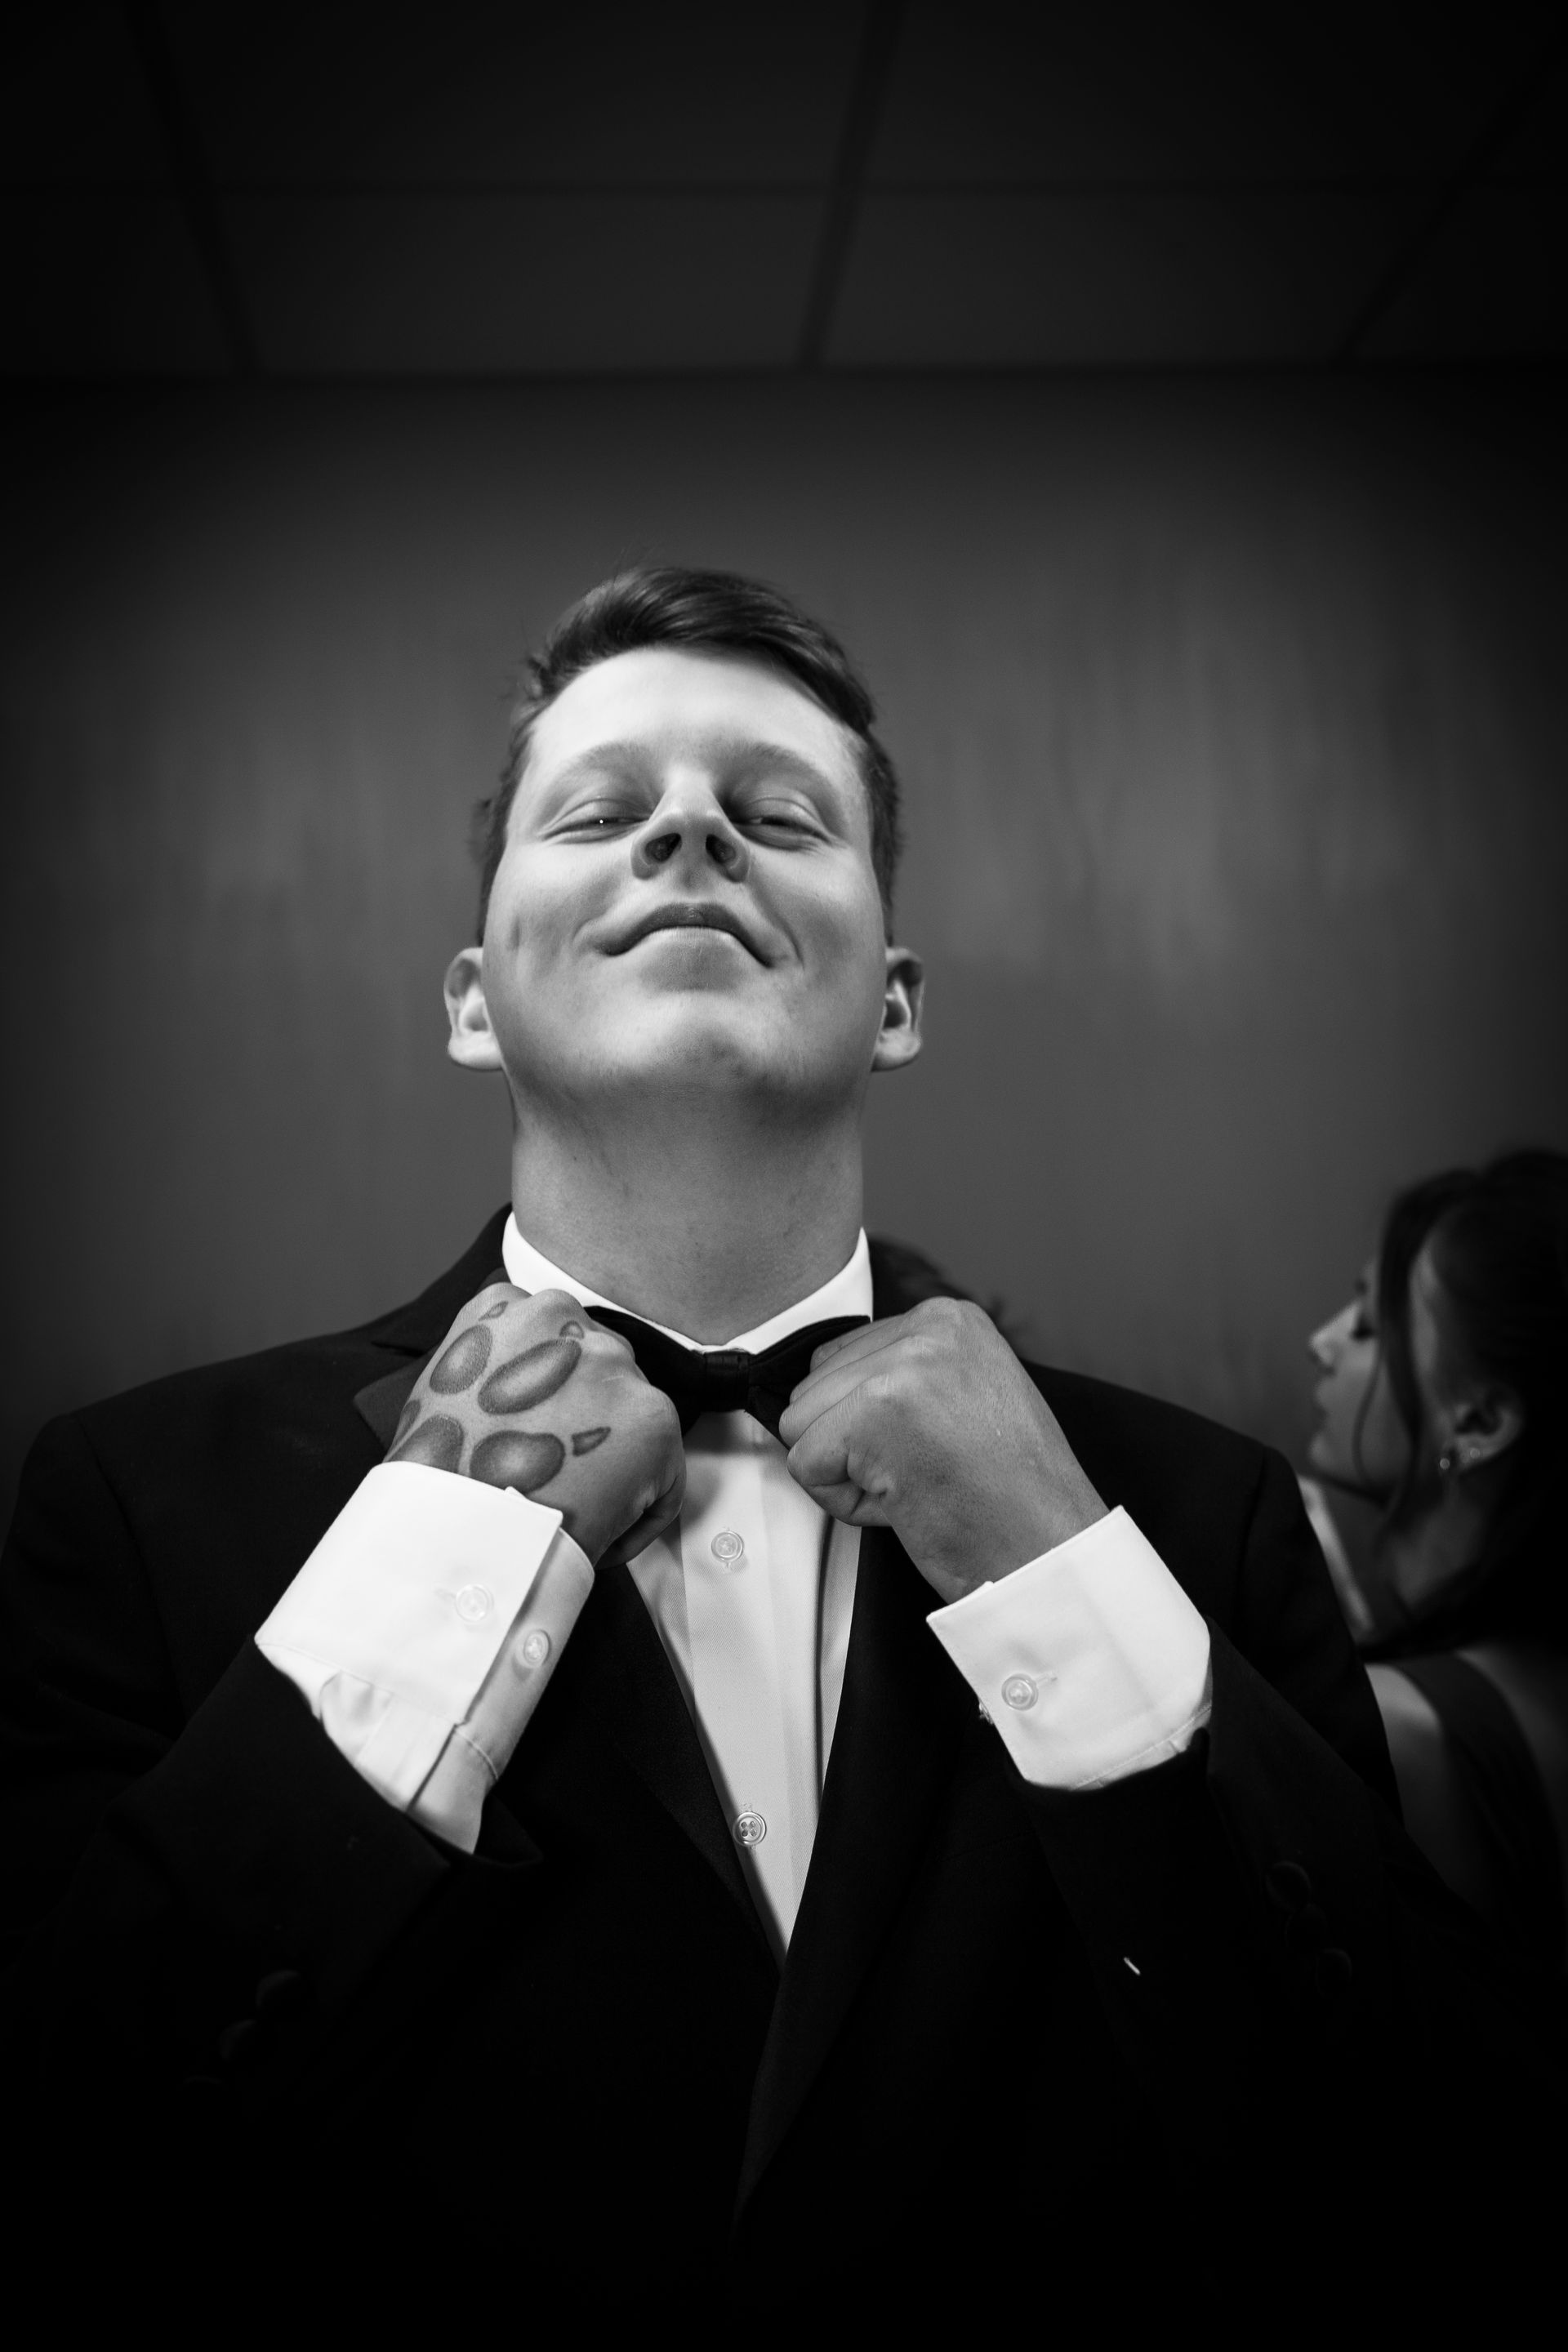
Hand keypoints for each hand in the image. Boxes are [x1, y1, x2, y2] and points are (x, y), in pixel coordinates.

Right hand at [387, 1284, 684, 1566]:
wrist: (456, 1533)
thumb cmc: (438, 1478)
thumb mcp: (438, 1391)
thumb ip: (488, 1367)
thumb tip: (517, 1390)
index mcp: (506, 1308)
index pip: (550, 1333)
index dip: (550, 1390)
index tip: (539, 1424)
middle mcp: (564, 1321)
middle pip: (598, 1368)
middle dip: (586, 1418)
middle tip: (555, 1470)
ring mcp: (613, 1366)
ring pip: (631, 1416)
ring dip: (613, 1460)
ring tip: (571, 1505)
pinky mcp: (653, 1417)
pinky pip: (664, 1474)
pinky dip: (639, 1512)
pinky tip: (598, 1531)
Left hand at [777, 1298, 1106, 1605]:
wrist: (1048, 1552)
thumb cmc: (1014, 1497)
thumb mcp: (970, 1397)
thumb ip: (908, 1374)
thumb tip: (834, 1383)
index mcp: (950, 1320)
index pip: (843, 1357)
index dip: (869, 1422)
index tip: (928, 1445)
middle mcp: (927, 1331)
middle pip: (815, 1387)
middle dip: (854, 1445)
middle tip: (926, 1471)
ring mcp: (900, 1369)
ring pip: (803, 1423)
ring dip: (847, 1473)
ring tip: (918, 1482)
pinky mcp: (873, 1415)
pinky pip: (806, 1465)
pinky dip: (845, 1502)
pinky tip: (906, 1502)